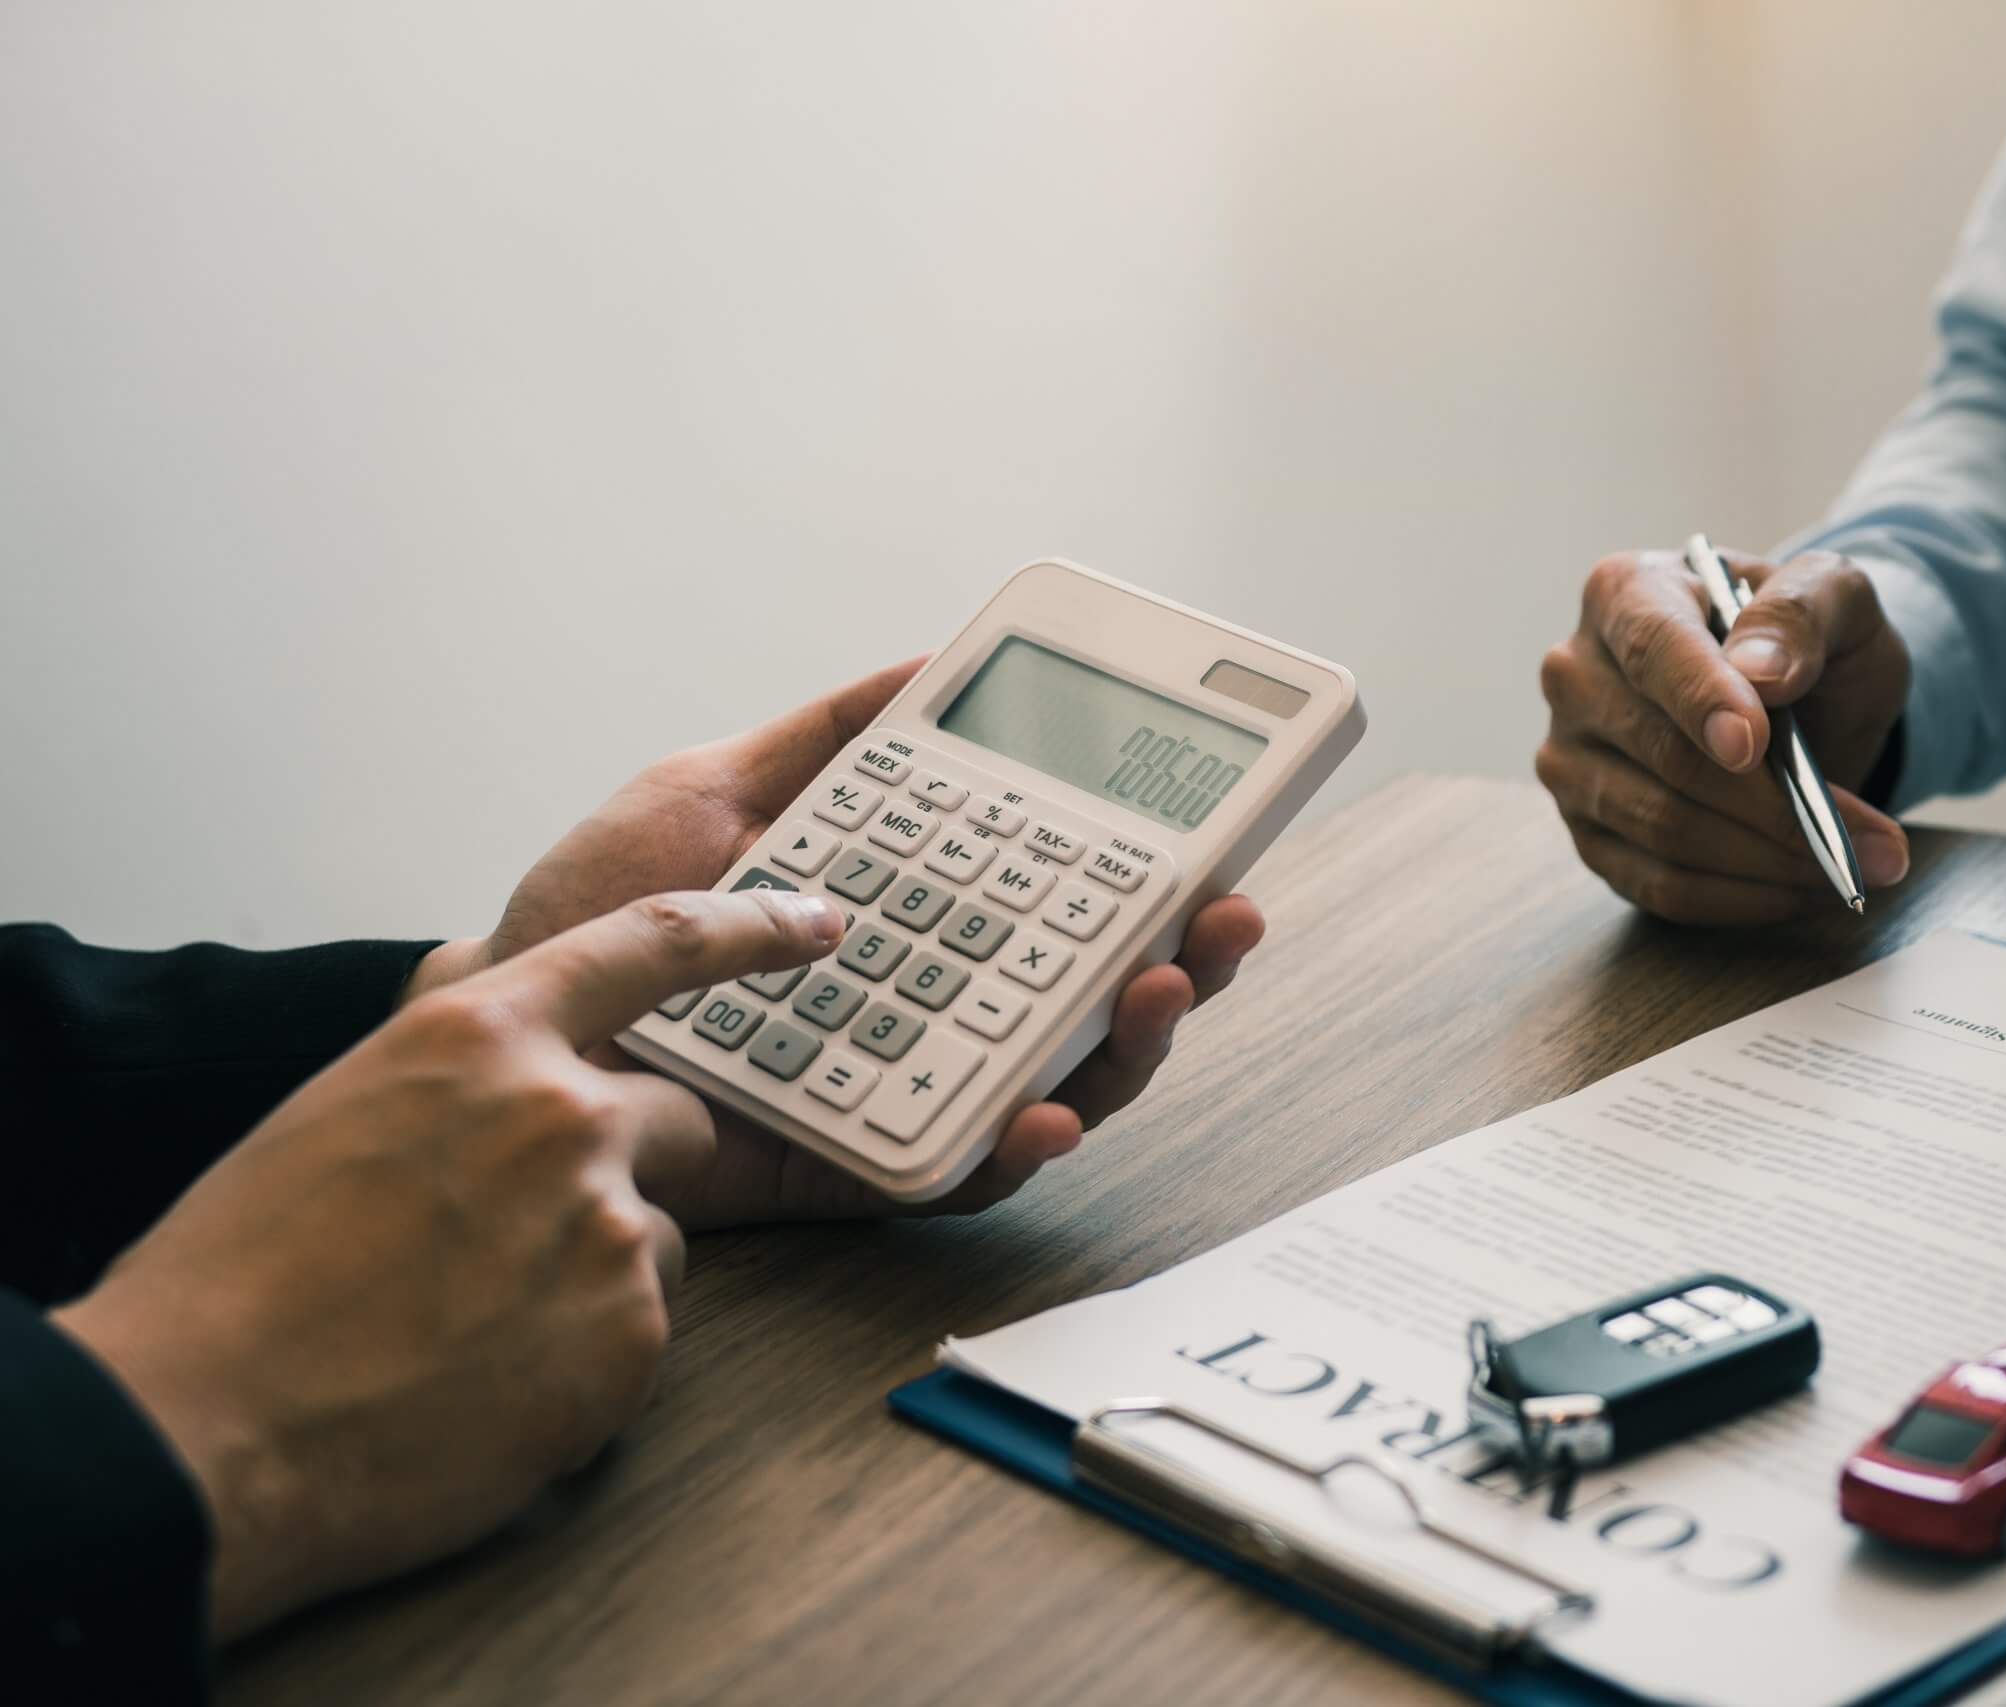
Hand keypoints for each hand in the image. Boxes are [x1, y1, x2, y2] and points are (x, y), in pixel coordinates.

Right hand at [51, 887, 846, 1638]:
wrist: (207, 1432)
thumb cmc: (241, 1281)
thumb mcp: (341, 1117)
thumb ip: (454, 1075)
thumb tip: (501, 1053)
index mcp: (475, 1036)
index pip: (651, 945)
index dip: (749, 926)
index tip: (818, 921)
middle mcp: (561, 1110)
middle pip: (674, 1118)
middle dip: (624, 1170)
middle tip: (513, 1244)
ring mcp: (606, 1219)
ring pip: (658, 1232)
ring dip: (596, 1273)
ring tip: (470, 1327)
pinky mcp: (632, 1328)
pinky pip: (644, 1326)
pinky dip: (586, 1356)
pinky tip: (488, 1383)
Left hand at [407, 659, 1263, 1226]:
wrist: (497, 1015)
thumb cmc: (595, 912)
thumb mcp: (712, 791)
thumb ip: (824, 739)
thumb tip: (926, 663)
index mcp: (916, 914)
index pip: (1062, 897)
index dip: (1150, 872)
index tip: (1211, 831)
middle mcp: (932, 1005)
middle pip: (1093, 993)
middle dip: (1183, 958)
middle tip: (1221, 917)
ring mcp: (904, 1086)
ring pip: (1060, 1084)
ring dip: (1130, 1047)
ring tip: (1157, 994)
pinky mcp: (858, 1167)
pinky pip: (961, 1168)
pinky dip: (1015, 1144)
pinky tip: (1042, 1109)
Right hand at [1536, 549, 1912, 924]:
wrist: (1797, 695)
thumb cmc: (1804, 638)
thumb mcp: (1833, 596)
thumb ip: (1802, 612)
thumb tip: (1761, 673)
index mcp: (1625, 593)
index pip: (1654, 650)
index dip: (1702, 700)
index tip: (1756, 745)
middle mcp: (1576, 676)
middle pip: (1664, 756)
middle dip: (1771, 806)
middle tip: (1861, 838)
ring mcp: (1571, 762)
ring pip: (1663, 831)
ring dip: (1767, 861)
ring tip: (1847, 864)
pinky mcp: (1590, 833)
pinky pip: (1659, 886)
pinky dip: (1739, 899)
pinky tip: (1798, 888)